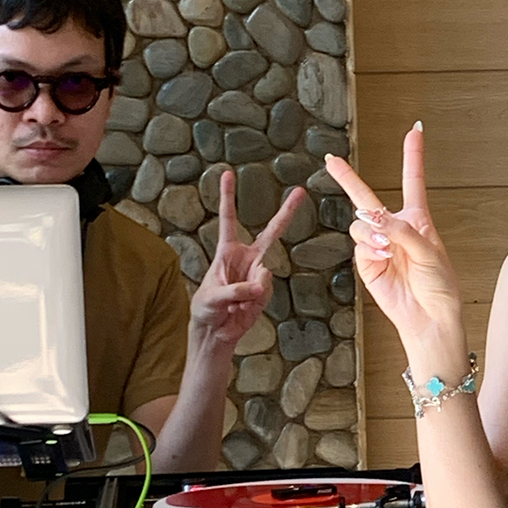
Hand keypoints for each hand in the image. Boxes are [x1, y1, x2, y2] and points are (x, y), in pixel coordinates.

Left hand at [191, 169, 304, 349]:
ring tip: (232, 305)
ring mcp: (258, 275)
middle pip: (271, 232)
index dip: (228, 197)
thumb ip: (235, 290)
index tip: (228, 173)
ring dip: (248, 292)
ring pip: (264, 275)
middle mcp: (246, 258)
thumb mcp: (212, 297)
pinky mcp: (265, 293)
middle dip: (286, 213)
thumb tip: (260, 285)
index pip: (228, 219)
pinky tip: (241, 310)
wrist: (215, 333)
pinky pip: (265, 292)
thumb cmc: (206, 309)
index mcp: (227, 251)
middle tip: (301, 192)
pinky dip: (252, 303)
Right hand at [333, 126, 465, 361]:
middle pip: (366, 197)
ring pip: (360, 224)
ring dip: (371, 232)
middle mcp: (395, 229)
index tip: (415, 131)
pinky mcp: (367, 263)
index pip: (413, 181)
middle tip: (330, 160)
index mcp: (417, 220)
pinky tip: (384, 256)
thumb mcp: (429, 251)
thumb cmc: (439, 285)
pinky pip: (359, 245)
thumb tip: (373, 219)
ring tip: (388, 249)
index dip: (412, 155)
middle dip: (347, 178)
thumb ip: (402, 230)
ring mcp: (378, 245)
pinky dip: (369, 247)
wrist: (429, 317)